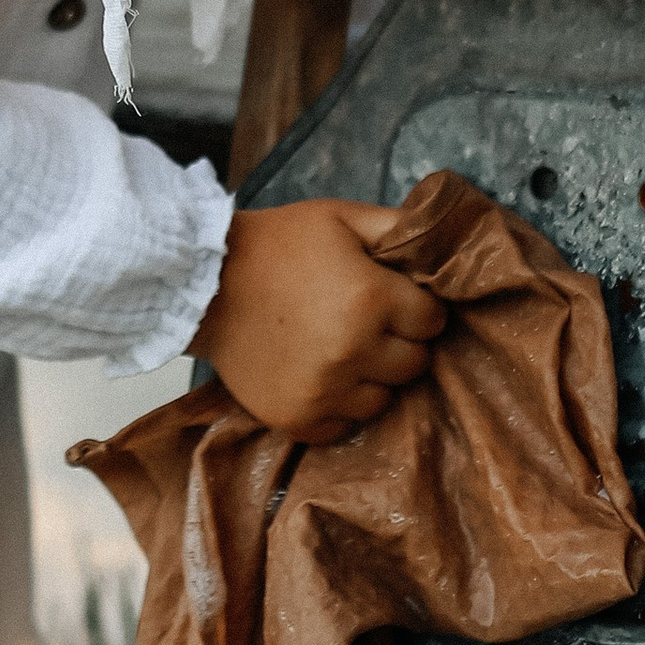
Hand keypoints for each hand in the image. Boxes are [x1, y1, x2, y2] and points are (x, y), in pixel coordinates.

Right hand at [190, 200, 446, 446]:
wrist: (204, 284)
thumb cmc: (277, 244)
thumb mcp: (340, 217)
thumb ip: (397, 226)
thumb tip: (440, 242)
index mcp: (372, 300)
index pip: (433, 320)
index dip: (416, 306)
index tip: (393, 298)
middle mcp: (354, 352)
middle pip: (414, 364)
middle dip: (400, 343)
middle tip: (367, 324)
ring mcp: (325, 391)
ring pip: (381, 400)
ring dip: (371, 378)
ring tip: (341, 351)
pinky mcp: (296, 417)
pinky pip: (341, 427)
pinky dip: (337, 408)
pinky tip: (320, 377)